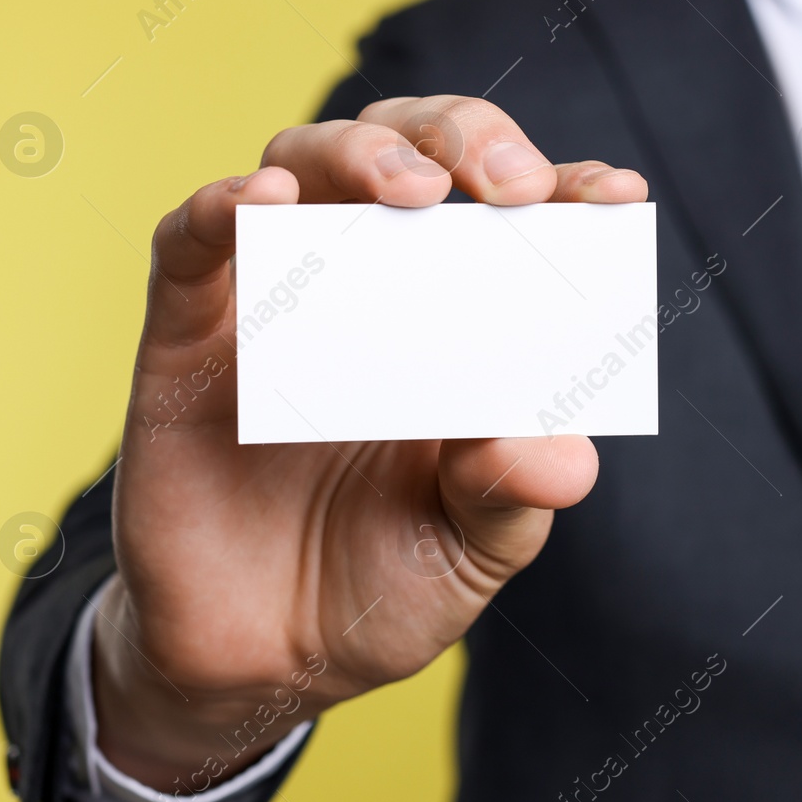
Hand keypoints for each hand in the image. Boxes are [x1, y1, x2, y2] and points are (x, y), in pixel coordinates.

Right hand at [90, 96, 646, 791]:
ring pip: (304, 161)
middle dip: (466, 138)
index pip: (514, 218)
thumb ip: (513, 494)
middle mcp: (371, 287)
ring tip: (411, 192)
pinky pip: (189, 242)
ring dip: (362, 152)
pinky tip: (265, 200)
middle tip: (508, 186)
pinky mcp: (186, 336)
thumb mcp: (472, 549)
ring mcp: (277, 300)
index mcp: (460, 320)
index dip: (565, 188)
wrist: (266, 664)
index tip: (615, 194)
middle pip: (410, 150)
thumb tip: (561, 452)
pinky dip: (220, 204)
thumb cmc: (383, 586)